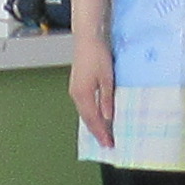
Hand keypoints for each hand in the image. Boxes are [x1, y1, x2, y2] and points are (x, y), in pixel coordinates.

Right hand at [67, 33, 115, 149]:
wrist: (87, 39)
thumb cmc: (98, 55)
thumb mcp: (107, 78)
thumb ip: (107, 99)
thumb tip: (108, 118)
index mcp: (83, 95)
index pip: (93, 120)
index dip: (101, 133)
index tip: (109, 144)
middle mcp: (76, 95)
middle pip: (87, 119)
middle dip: (97, 132)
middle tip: (107, 144)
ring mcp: (75, 91)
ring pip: (84, 113)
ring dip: (93, 125)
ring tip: (102, 135)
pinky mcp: (77, 86)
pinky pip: (83, 106)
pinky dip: (90, 115)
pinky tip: (96, 118)